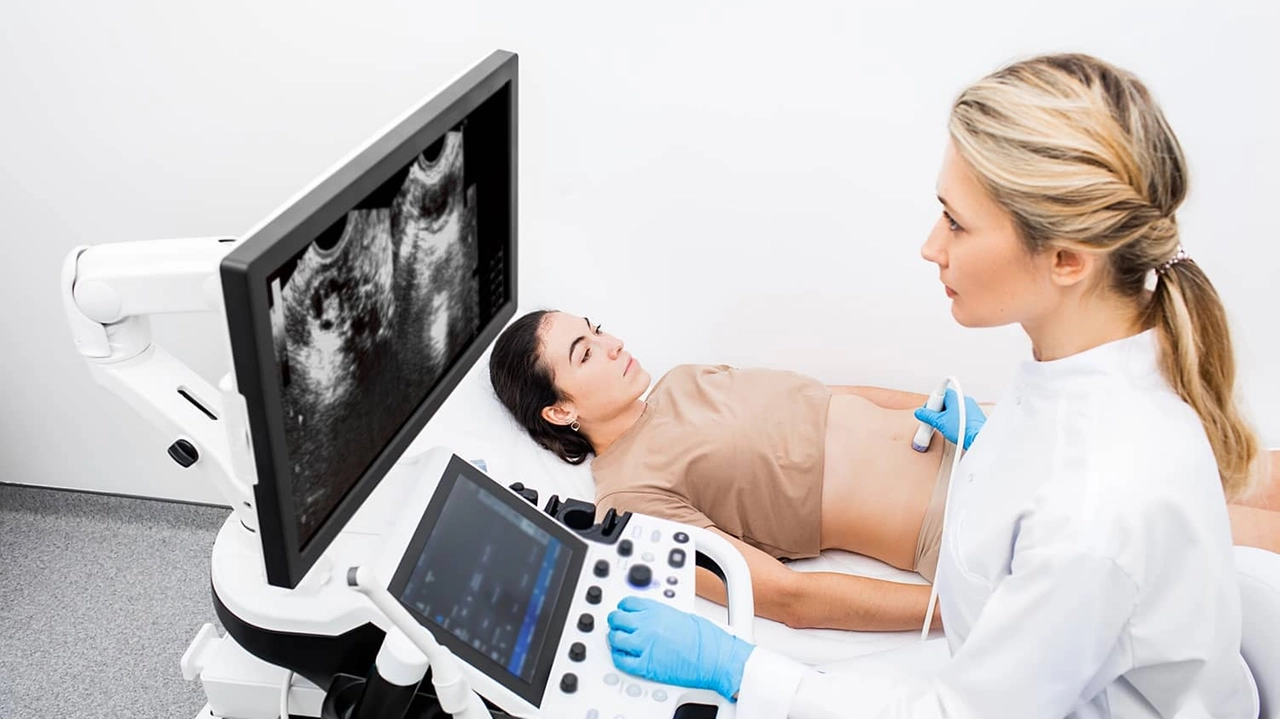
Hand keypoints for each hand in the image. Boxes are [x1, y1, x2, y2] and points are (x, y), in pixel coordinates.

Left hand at [607, 596, 753, 701]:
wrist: (715, 658)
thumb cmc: (707, 639)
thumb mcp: (683, 615)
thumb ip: (662, 615)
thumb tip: (653, 619)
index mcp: (656, 609)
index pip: (627, 603)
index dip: (623, 608)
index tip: (623, 612)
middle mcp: (647, 624)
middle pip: (617, 619)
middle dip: (616, 622)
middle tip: (618, 626)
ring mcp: (644, 644)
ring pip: (615, 639)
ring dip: (616, 639)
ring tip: (620, 642)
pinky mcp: (646, 665)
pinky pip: (622, 660)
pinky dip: (619, 658)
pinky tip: (623, 656)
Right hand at [914, 387, 985, 449]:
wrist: (978, 439)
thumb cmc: (963, 429)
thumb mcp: (939, 422)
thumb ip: (927, 416)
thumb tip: (920, 413)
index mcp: (955, 396)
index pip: (939, 394)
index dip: (931, 404)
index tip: (927, 412)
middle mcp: (964, 399)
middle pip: (946, 402)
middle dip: (937, 411)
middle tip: (933, 420)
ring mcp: (971, 408)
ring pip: (953, 410)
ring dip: (946, 417)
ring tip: (943, 427)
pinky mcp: (975, 417)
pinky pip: (961, 416)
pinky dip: (955, 421)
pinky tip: (952, 429)